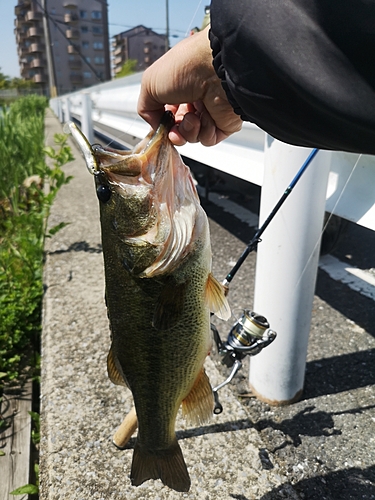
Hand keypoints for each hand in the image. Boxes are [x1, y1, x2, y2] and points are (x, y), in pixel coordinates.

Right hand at [137, 27, 241, 146]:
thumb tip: (155, 125)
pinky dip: (204, 133)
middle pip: (179, 128)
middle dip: (173, 132)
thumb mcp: (150, 84)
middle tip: (174, 128)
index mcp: (179, 87)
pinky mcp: (224, 123)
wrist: (215, 70)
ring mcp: (211, 112)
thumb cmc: (184, 68)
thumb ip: (146, 108)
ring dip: (188, 131)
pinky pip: (208, 139)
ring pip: (192, 136)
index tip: (160, 124)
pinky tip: (206, 118)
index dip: (162, 121)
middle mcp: (195, 99)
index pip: (168, 113)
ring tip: (192, 117)